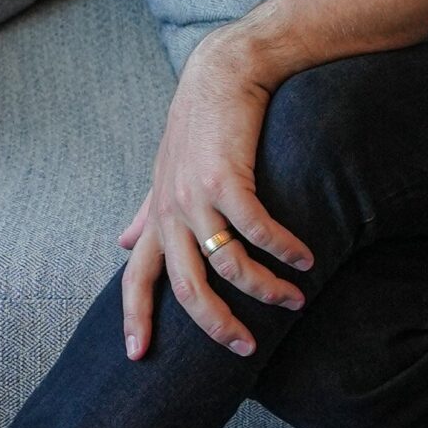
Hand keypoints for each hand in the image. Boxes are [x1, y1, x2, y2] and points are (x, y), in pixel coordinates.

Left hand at [118, 33, 314, 361]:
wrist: (224, 71)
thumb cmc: (199, 122)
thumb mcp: (164, 172)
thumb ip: (145, 212)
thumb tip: (120, 243)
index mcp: (158, 215)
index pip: (136, 277)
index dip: (134, 317)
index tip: (135, 356)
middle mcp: (173, 212)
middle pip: (186, 287)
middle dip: (217, 324)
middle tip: (245, 348)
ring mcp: (198, 197)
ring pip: (228, 265)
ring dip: (265, 289)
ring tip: (295, 299)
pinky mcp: (228, 179)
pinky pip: (257, 230)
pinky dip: (283, 250)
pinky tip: (306, 259)